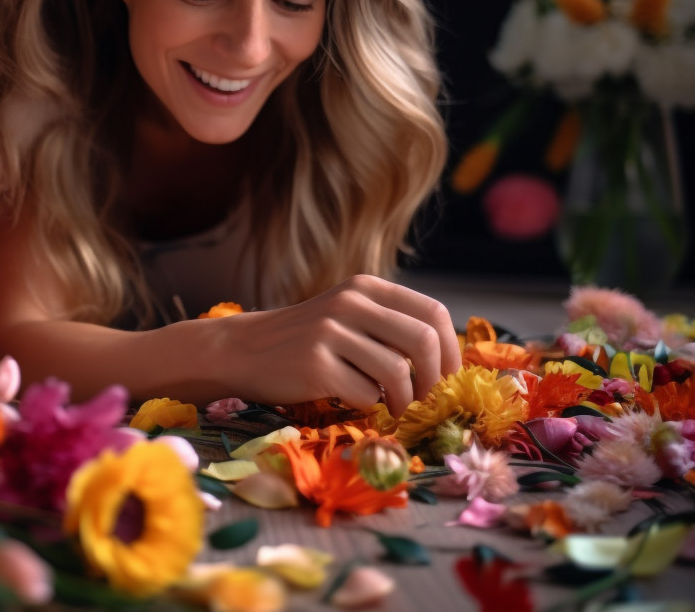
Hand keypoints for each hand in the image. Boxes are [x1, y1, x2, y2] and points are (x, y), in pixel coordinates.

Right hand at [213, 274, 458, 415]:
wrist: (244, 350)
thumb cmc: (305, 340)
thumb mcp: (348, 316)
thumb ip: (390, 327)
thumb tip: (447, 362)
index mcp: (366, 288)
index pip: (433, 312)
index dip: (450, 350)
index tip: (446, 376)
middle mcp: (350, 302)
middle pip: (424, 341)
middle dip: (434, 380)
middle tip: (424, 398)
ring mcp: (331, 331)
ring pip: (398, 372)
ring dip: (403, 400)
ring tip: (391, 407)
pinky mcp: (315, 363)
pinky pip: (365, 394)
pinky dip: (367, 406)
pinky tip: (351, 399)